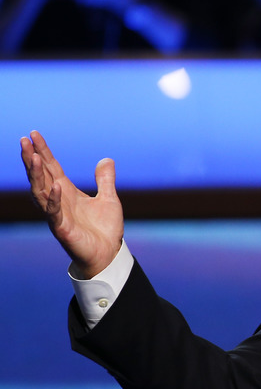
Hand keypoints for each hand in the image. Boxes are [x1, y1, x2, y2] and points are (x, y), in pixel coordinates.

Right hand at [20, 131, 123, 278]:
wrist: (108, 254)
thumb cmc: (105, 229)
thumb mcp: (109, 199)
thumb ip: (105, 180)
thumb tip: (107, 159)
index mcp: (67, 192)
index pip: (51, 168)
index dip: (43, 151)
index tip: (33, 135)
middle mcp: (58, 201)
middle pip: (41, 176)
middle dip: (32, 158)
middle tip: (24, 140)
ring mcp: (58, 215)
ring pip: (41, 191)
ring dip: (37, 174)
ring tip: (32, 156)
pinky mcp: (62, 229)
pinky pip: (55, 212)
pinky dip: (55, 199)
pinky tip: (56, 186)